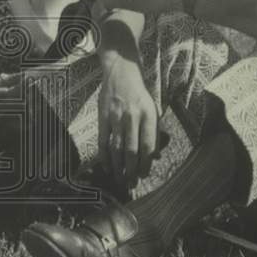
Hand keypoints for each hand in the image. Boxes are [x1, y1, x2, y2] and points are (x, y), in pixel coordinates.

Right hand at [97, 56, 158, 188]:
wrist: (120, 72)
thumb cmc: (139, 93)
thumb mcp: (152, 109)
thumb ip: (154, 132)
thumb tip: (153, 156)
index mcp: (148, 115)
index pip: (148, 144)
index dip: (146, 163)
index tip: (144, 175)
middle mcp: (132, 117)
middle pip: (131, 149)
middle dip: (131, 170)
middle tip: (131, 184)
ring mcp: (116, 117)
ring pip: (116, 147)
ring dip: (118, 166)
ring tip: (119, 179)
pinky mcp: (103, 116)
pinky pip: (103, 140)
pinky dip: (104, 155)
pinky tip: (106, 166)